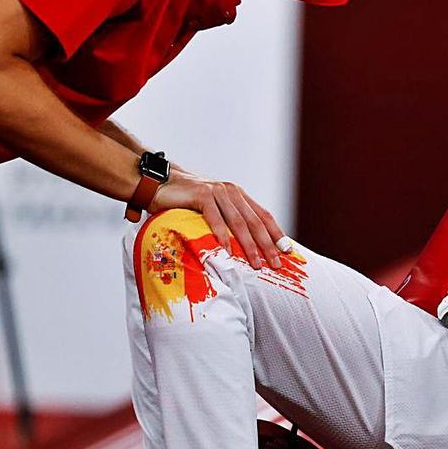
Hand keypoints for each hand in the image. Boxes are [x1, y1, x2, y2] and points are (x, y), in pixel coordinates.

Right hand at [151, 166, 288, 269]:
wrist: (159, 184)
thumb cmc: (186, 202)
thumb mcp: (213, 210)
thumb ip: (228, 221)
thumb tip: (245, 247)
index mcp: (238, 195)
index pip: (263, 215)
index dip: (276, 233)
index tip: (287, 251)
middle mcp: (231, 192)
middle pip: (255, 222)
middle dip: (267, 245)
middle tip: (276, 264)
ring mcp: (217, 192)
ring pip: (238, 222)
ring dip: (249, 246)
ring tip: (256, 264)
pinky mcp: (202, 195)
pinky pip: (215, 219)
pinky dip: (223, 237)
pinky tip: (229, 253)